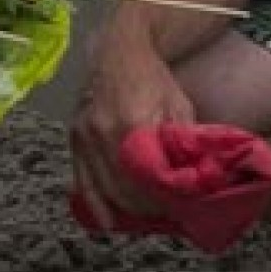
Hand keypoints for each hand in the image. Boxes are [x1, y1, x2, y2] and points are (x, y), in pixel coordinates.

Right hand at [68, 33, 194, 228]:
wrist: (119, 50)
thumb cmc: (153, 77)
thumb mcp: (180, 106)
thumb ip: (184, 144)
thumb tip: (196, 180)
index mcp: (131, 122)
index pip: (147, 179)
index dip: (163, 200)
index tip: (180, 209)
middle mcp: (102, 130)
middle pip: (124, 188)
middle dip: (147, 208)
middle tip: (167, 214)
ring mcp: (84, 134)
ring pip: (103, 188)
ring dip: (125, 208)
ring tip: (147, 214)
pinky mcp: (74, 136)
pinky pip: (80, 179)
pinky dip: (94, 203)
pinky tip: (107, 221)